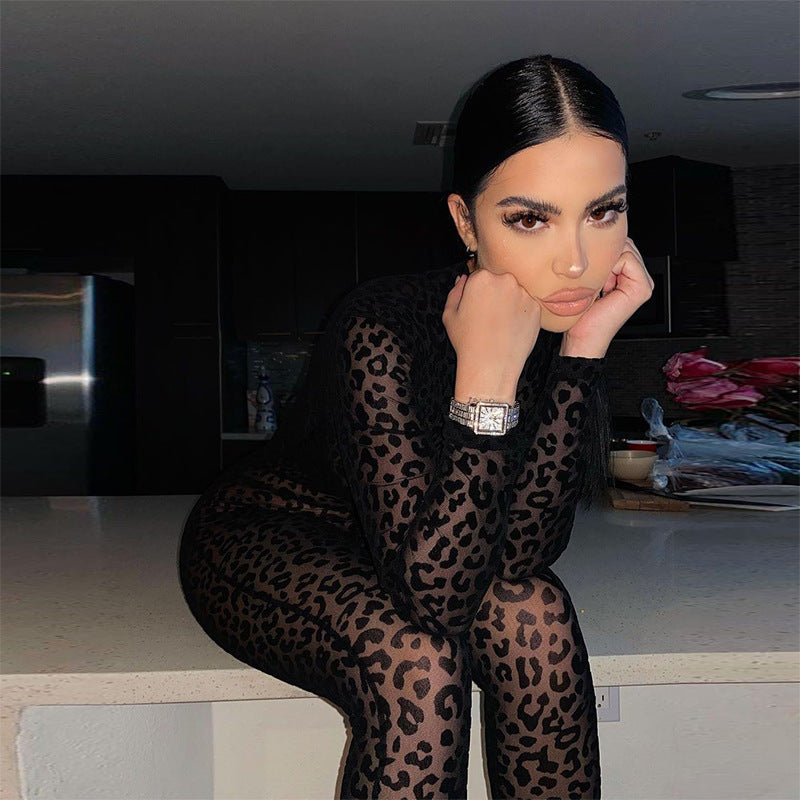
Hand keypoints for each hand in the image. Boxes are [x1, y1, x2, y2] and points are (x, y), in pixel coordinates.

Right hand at [443, 267, 541, 402]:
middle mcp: (505, 280)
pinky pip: (528, 307)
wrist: (491, 365)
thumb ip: (455, 292)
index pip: (480, 276)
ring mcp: (523, 294)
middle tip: (489, 318)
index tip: (477, 308)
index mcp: (481, 278)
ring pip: (515, 293)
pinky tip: (510, 330)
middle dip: (495, 295)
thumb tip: (462, 279)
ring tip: (500, 327)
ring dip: (510, 304)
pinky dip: (521, 315)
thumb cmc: (467, 342)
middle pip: (500, 282)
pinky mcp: (536, 308)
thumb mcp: (449, 315)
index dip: (477, 293)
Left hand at [560, 237, 653, 357]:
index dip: (602, 252)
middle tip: (595, 281)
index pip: (620, 243)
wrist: (581, 336)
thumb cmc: (580, 312)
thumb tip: (595, 234)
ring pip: (625, 248)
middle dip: (606, 256)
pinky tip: (604, 287)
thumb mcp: (589, 277)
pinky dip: (611, 268)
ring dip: (606, 263)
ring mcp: (644, 283)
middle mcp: (640, 277)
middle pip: (624, 243)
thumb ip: (599, 257)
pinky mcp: (643, 288)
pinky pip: (626, 258)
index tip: (592, 275)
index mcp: (629, 274)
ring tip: (600, 286)